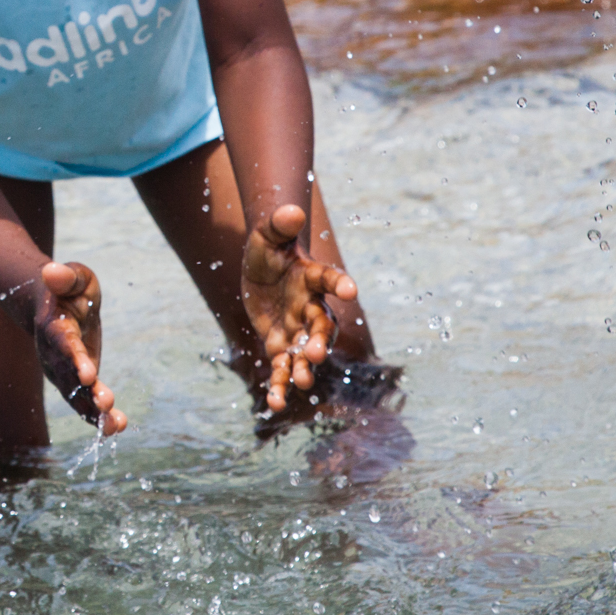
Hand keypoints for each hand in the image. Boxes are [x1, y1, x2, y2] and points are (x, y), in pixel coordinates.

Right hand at [34, 260, 126, 433]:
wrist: (53, 305)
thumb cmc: (67, 287)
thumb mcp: (73, 276)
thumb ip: (66, 276)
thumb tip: (51, 271)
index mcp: (54, 327)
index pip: (64, 345)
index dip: (75, 360)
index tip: (88, 375)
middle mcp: (54, 355)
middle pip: (69, 377)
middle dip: (87, 393)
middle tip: (105, 404)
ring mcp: (62, 372)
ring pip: (76, 396)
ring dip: (94, 412)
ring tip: (113, 426)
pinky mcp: (74, 381)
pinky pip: (84, 402)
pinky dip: (97, 416)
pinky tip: (115, 428)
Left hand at [241, 203, 359, 411]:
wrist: (264, 268)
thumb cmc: (269, 248)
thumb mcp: (267, 234)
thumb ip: (279, 224)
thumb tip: (291, 209)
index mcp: (311, 277)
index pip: (328, 278)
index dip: (339, 282)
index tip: (351, 288)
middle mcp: (310, 306)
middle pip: (321, 325)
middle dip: (320, 339)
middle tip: (317, 352)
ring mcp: (297, 328)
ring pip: (305, 352)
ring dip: (304, 367)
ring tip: (299, 381)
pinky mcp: (281, 344)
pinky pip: (282, 367)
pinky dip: (279, 385)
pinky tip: (273, 404)